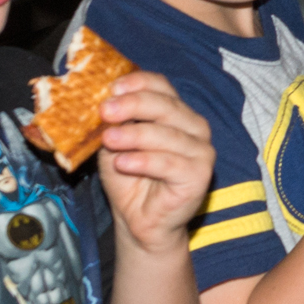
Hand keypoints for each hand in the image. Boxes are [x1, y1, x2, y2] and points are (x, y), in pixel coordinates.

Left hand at [96, 72, 215, 254]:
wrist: (139, 220)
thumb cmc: (129, 179)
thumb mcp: (114, 143)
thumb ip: (113, 122)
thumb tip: (102, 102)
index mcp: (175, 112)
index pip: (161, 85)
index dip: (137, 83)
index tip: (111, 89)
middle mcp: (194, 126)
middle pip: (166, 105)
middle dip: (133, 105)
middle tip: (106, 111)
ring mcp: (201, 150)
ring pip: (166, 134)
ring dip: (133, 135)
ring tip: (109, 140)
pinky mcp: (200, 174)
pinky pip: (170, 163)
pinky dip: (143, 161)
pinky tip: (123, 163)